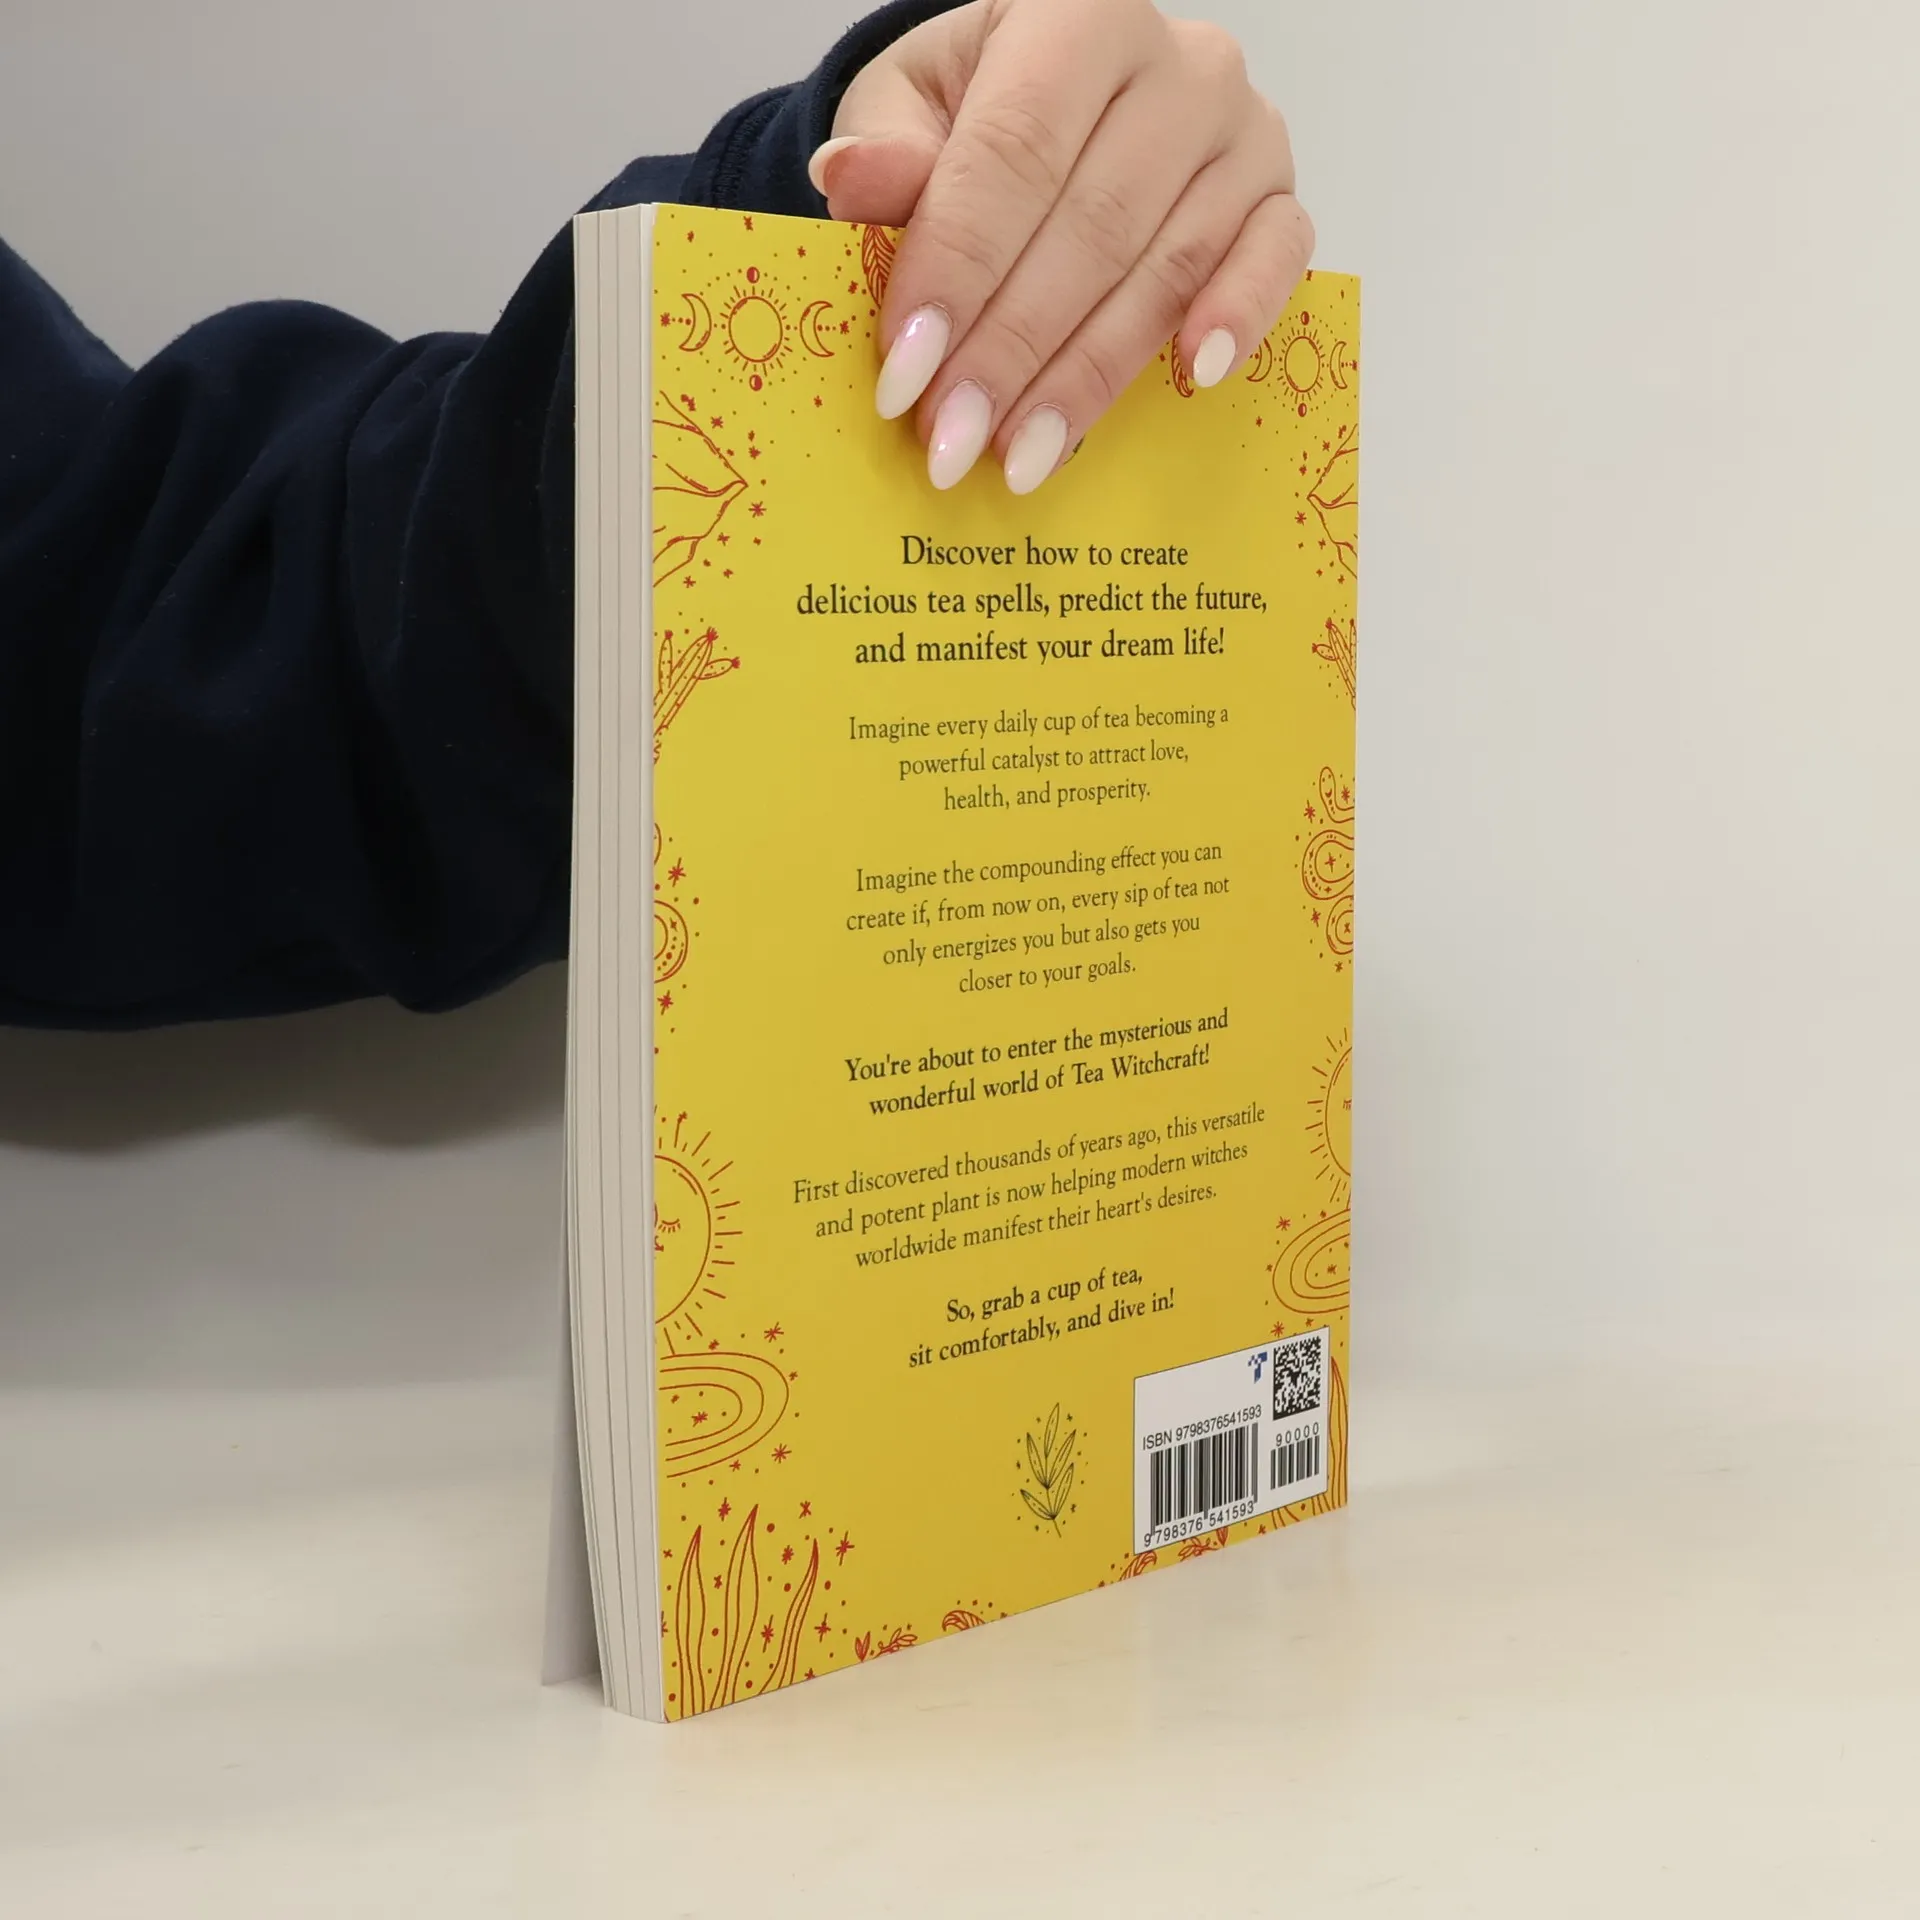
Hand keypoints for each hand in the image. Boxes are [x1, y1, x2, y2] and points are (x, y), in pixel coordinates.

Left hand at [809, 0, 1311, 493]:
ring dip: (1091, 377)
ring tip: (1022, 457)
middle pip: (1092, 229)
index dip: (958, 273)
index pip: (1014, 155)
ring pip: (1168, 268)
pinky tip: (1194, 379)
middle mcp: (1179, 66)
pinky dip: (1238, 319)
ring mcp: (1244, 134)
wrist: (1059, 110)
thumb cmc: (980, 112)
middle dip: (1012, 351)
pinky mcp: (1281, 198)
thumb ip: (888, 149)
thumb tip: (849, 177)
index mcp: (1078, 18)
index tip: (905, 375)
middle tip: (951, 442)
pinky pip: (1276, 263)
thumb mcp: (910, 108)